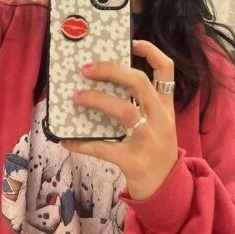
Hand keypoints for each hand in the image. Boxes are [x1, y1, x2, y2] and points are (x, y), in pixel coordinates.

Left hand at [60, 40, 178, 200]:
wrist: (165, 191)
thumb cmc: (155, 151)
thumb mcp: (158, 124)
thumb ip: (140, 105)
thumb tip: (102, 83)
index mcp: (166, 107)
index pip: (167, 70)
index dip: (151, 51)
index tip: (132, 42)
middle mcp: (161, 120)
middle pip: (140, 84)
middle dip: (112, 71)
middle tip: (87, 68)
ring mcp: (149, 141)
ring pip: (124, 111)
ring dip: (97, 100)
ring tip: (77, 96)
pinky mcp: (134, 161)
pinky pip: (104, 148)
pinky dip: (83, 143)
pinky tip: (67, 140)